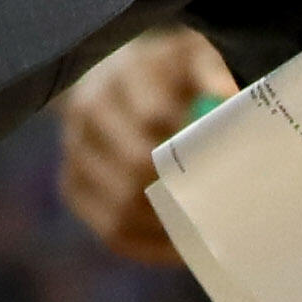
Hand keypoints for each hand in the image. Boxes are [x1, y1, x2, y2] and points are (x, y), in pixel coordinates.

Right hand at [61, 30, 234, 262]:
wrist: (110, 78)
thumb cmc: (167, 72)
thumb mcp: (191, 56)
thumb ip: (211, 69)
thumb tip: (230, 97)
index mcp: (121, 73)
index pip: (153, 117)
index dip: (189, 144)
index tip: (223, 157)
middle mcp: (88, 111)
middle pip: (134, 165)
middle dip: (179, 187)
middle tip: (221, 202)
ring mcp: (74, 151)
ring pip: (121, 206)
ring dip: (166, 223)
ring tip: (206, 228)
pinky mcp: (71, 185)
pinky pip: (111, 230)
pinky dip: (149, 245)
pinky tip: (180, 242)